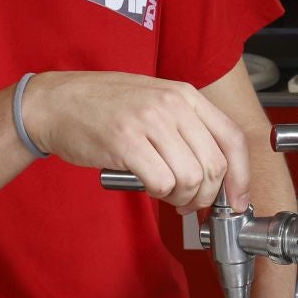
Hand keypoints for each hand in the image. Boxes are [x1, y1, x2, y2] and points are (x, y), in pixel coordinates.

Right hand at [22, 71, 249, 212]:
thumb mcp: (156, 102)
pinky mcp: (125, 142)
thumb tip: (216, 171)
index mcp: (186, 95)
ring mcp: (149, 122)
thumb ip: (187, 128)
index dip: (241, 176)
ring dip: (182, 198)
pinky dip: (160, 194)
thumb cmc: (104, 105)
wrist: (56, 102)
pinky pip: (161, 182)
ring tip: (167, 195)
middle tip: (189, 202)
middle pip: (214, 165)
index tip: (237, 200)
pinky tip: (149, 187)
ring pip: (191, 178)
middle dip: (207, 195)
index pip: (233, 138)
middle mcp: (173, 105)